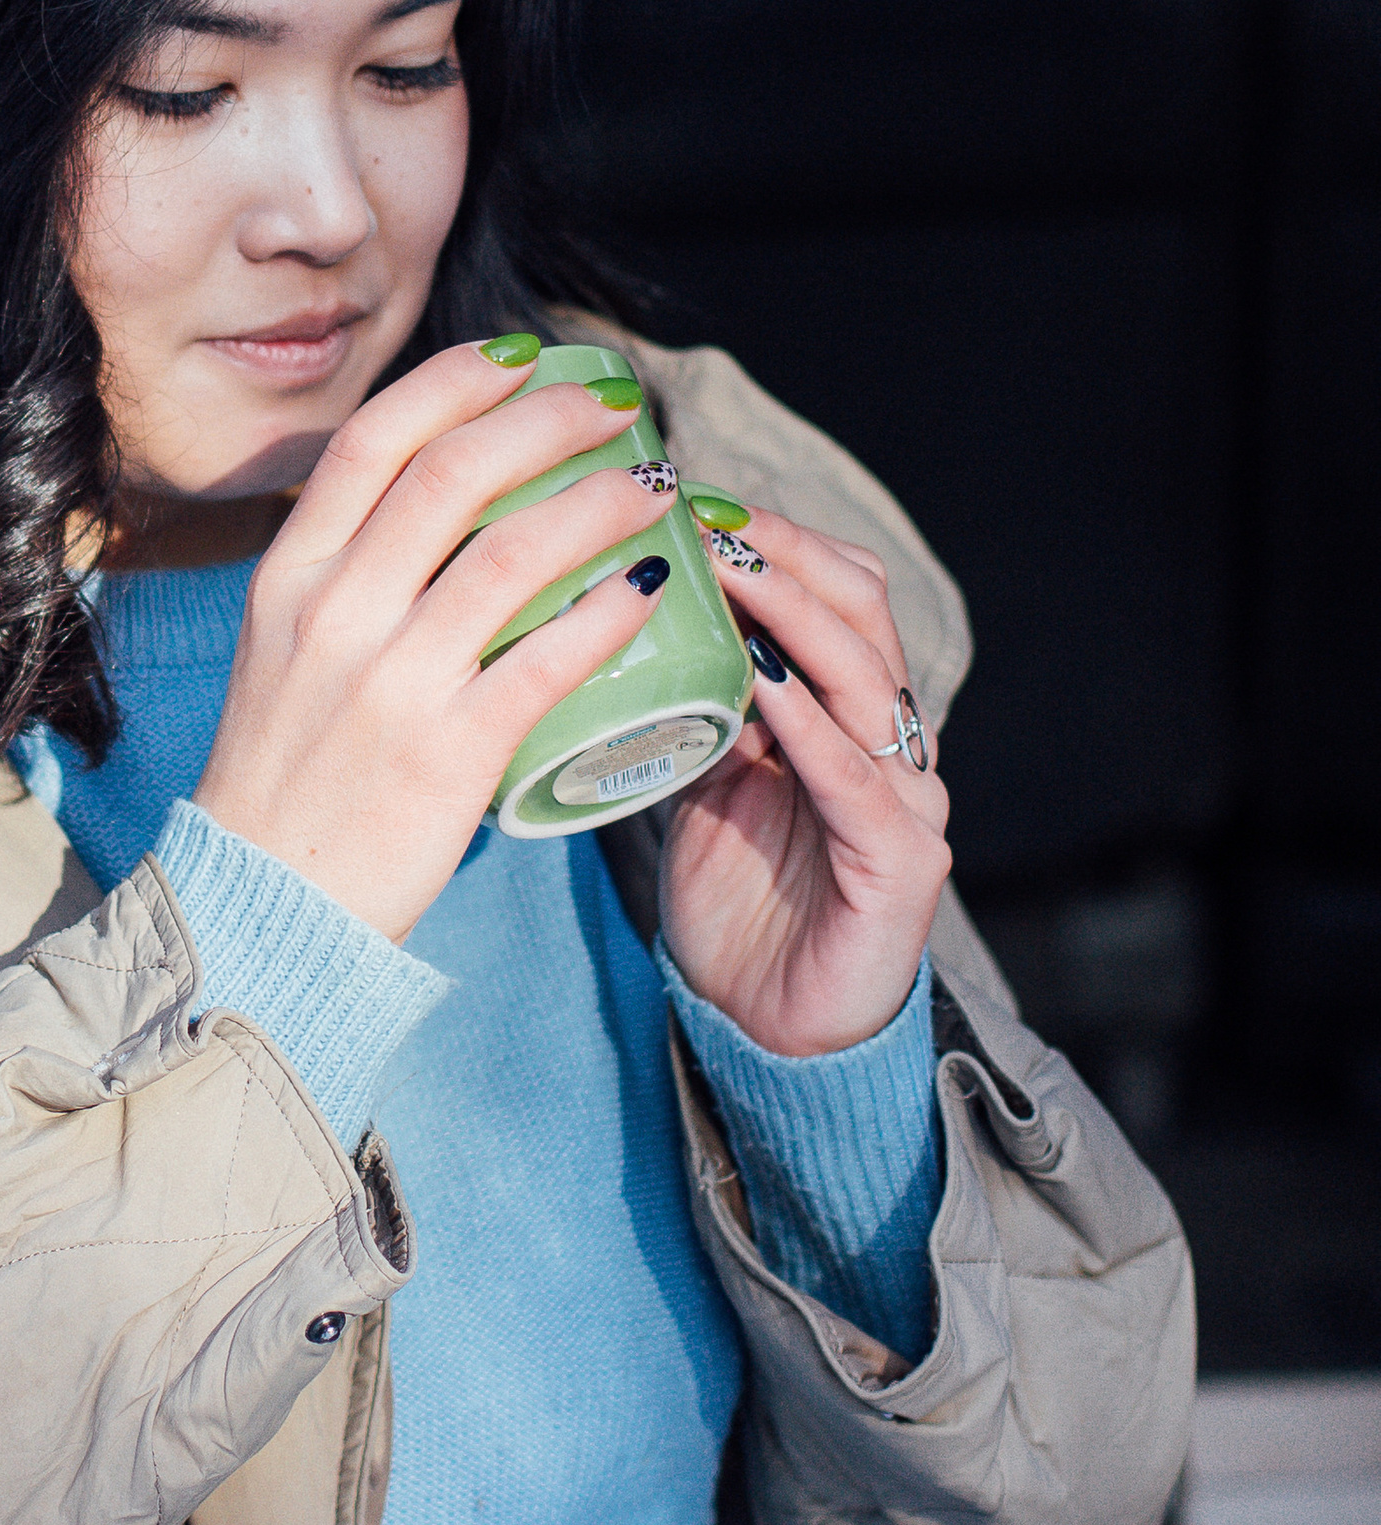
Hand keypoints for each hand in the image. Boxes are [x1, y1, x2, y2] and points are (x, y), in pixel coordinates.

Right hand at [196, 340, 669, 942]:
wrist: (257, 908)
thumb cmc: (286, 776)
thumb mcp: (284, 649)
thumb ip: (347, 579)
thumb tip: (440, 510)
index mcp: (290, 576)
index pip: (376, 440)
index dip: (458, 381)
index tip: (524, 357)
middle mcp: (333, 612)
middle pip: (453, 472)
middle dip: (548, 420)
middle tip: (617, 407)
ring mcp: (389, 681)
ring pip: (511, 552)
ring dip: (599, 502)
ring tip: (656, 486)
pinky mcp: (446, 754)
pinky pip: (544, 661)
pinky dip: (605, 611)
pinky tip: (648, 586)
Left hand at [657, 509, 951, 1055]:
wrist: (762, 1027)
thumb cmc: (736, 895)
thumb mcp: (701, 773)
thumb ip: (691, 699)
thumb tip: (619, 615)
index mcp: (845, 710)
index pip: (833, 588)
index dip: (773, 536)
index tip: (689, 497)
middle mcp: (889, 740)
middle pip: (859, 611)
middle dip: (784, 553)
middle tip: (706, 515)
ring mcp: (907, 798)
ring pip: (866, 677)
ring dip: (793, 616)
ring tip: (730, 570)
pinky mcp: (902, 863)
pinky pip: (860, 779)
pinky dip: (811, 725)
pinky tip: (766, 684)